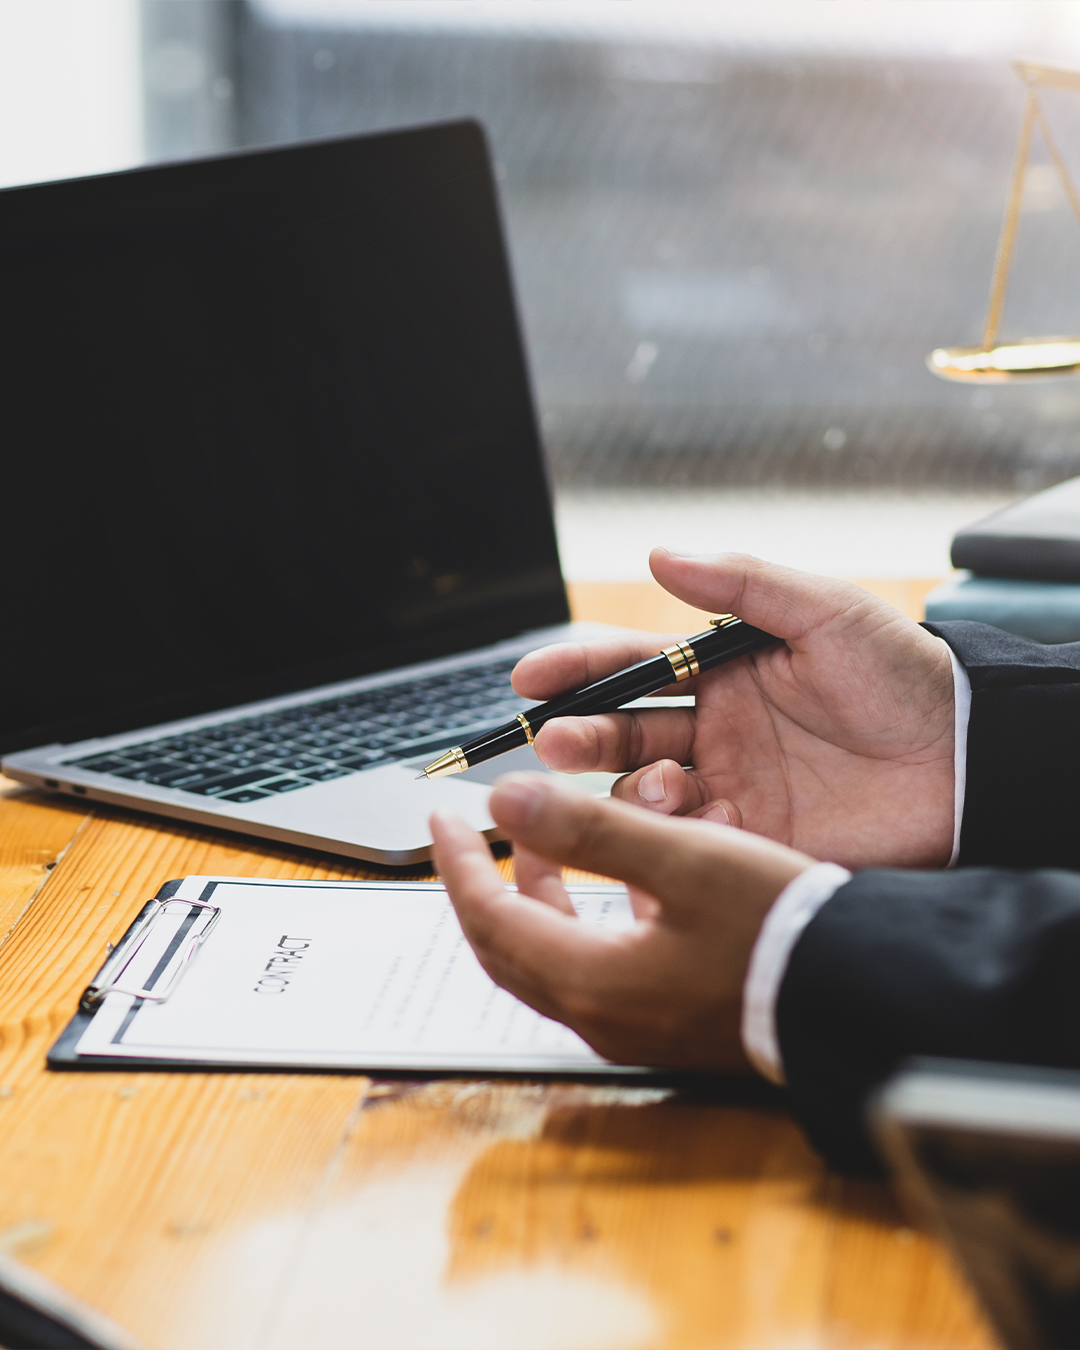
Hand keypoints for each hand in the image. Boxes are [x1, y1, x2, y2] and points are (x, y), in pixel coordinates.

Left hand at [430, 774, 813, 1070]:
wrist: (854, 999)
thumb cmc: (777, 929)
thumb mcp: (684, 862)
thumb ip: (591, 828)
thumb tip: (505, 799)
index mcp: (591, 979)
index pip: (489, 918)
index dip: (458, 862)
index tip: (442, 816)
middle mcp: (600, 1015)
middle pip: (507, 948)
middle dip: (481, 886)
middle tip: (470, 835)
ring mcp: (631, 1028)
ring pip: (548, 960)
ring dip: (530, 903)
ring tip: (537, 846)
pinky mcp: (663, 1024)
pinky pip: (590, 971)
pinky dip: (576, 923)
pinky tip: (611, 887)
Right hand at [513, 552, 955, 868]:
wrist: (966, 760)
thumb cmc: (902, 675)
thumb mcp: (824, 611)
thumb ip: (741, 584)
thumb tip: (657, 552)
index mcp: (723, 670)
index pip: (632, 664)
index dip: (578, 670)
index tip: (532, 677)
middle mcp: (714, 727)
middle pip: (621, 730)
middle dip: (580, 733)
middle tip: (554, 740)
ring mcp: (730, 784)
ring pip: (643, 789)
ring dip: (626, 787)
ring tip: (657, 783)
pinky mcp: (751, 838)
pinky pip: (689, 838)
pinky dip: (670, 832)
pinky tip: (682, 818)